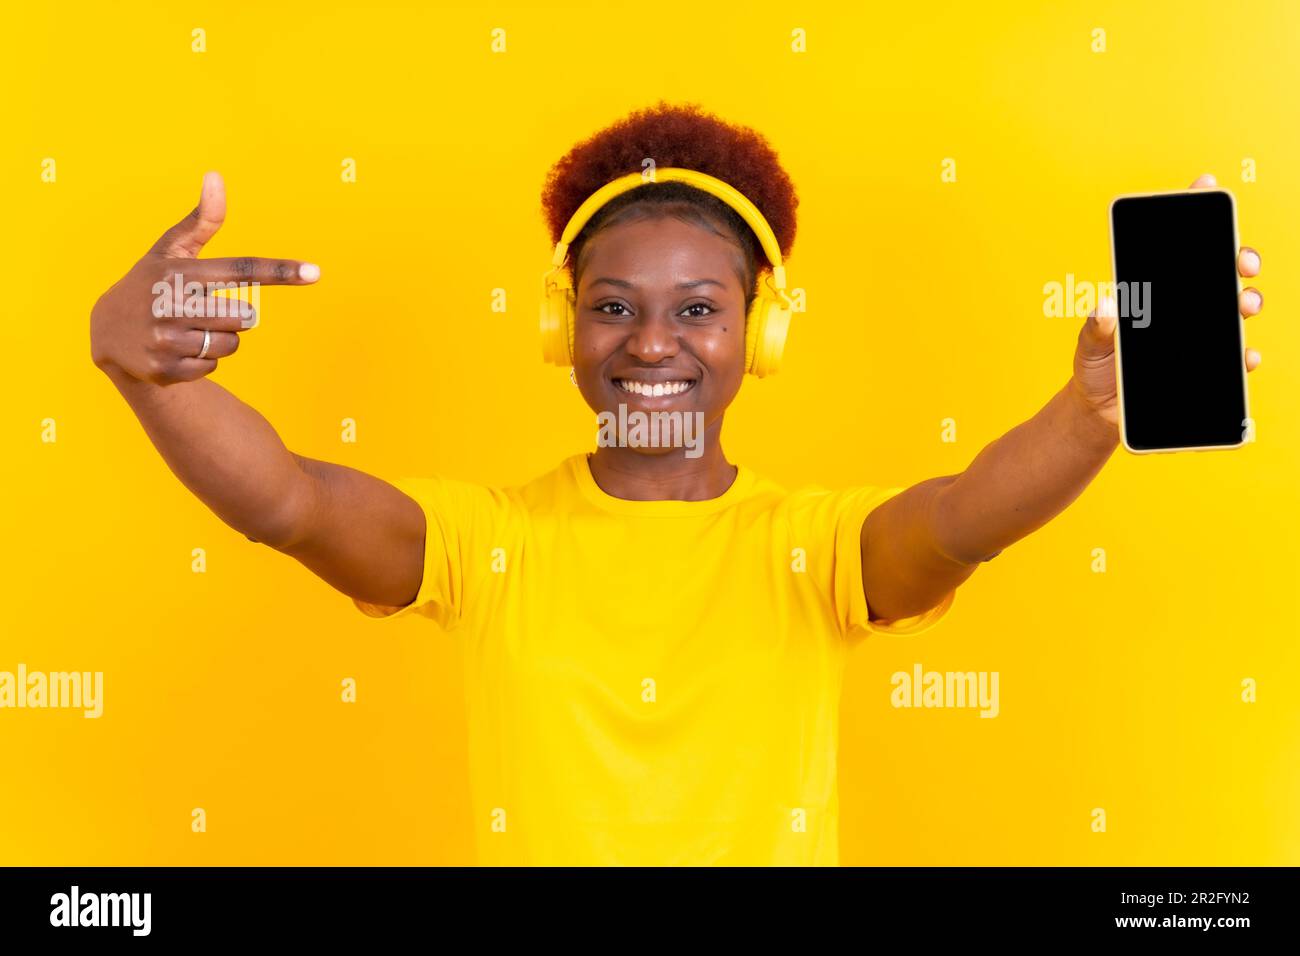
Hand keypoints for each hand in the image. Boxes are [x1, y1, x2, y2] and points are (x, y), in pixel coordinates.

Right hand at [89, 172, 319, 385]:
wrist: (106, 330)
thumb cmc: (150, 282)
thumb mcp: (171, 250)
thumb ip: (201, 221)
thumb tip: (216, 176)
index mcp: (179, 272)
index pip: (241, 270)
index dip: (280, 271)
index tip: (315, 272)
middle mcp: (170, 305)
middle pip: (244, 317)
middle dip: (233, 315)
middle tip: (201, 309)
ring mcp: (166, 340)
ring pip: (230, 344)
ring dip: (220, 339)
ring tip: (188, 328)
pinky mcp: (164, 370)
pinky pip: (213, 366)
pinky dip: (203, 360)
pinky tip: (177, 348)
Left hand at [1071, 172, 1263, 425]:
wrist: (1100, 411)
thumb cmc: (1094, 368)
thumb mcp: (1088, 346)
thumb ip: (1096, 329)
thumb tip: (1105, 307)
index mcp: (1153, 292)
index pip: (1175, 248)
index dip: (1192, 213)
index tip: (1204, 186)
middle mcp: (1181, 307)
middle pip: (1218, 271)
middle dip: (1237, 257)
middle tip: (1241, 261)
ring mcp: (1197, 334)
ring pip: (1233, 309)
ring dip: (1246, 301)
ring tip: (1243, 304)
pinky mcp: (1205, 366)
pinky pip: (1234, 357)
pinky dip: (1244, 355)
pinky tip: (1246, 355)